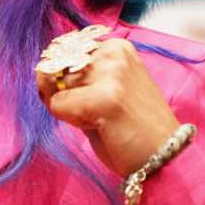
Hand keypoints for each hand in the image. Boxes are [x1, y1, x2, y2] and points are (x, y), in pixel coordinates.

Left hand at [36, 32, 179, 178]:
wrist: (164, 156)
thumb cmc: (131, 126)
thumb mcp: (104, 89)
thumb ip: (76, 77)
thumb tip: (40, 73)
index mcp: (116, 47)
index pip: (63, 51)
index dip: (64, 78)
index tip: (90, 95)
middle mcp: (113, 53)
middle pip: (56, 67)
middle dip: (63, 93)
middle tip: (94, 112)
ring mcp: (111, 73)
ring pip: (55, 86)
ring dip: (67, 107)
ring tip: (97, 119)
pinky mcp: (105, 97)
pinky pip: (58, 104)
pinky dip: (67, 119)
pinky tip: (95, 126)